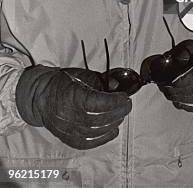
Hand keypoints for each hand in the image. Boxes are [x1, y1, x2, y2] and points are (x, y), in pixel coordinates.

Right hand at [16, 65, 131, 149]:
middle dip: (117, 113)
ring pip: (94, 133)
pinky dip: (103, 138)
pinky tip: (112, 130)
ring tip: (120, 115)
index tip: (124, 97)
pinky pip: (88, 143)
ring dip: (112, 124)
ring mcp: (66, 129)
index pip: (96, 103)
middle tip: (126, 105)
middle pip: (97, 119)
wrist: (40, 96)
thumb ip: (100, 80)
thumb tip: (117, 87)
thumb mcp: (81, 75)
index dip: (114, 102)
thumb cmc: (62, 83)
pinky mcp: (67, 138)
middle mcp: (67, 115)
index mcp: (70, 96)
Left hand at [142, 35, 192, 112]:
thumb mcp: (192, 45)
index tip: (170, 82)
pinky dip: (190, 107)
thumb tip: (165, 63)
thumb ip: (180, 53)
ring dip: (181, 100)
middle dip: (177, 91)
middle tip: (166, 90)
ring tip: (171, 96)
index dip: (181, 80)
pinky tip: (181, 102)